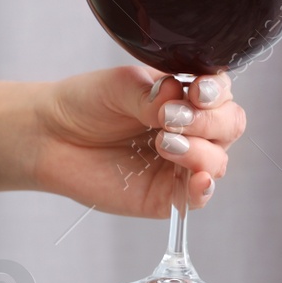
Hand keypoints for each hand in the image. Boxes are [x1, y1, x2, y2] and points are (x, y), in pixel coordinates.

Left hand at [35, 66, 247, 217]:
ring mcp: (182, 163)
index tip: (196, 91)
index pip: (222, 92)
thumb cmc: (86, 104)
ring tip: (163, 142)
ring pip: (219, 159)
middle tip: (172, 119)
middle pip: (230, 124)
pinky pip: (200, 196)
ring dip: (200, 150)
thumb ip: (153, 94)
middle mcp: (192, 129)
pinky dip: (204, 187)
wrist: (51, 136)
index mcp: (186, 95)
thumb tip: (178, 102)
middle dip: (209, 120)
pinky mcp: (167, 195)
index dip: (216, 91)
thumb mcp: (120, 86)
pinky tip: (197, 179)